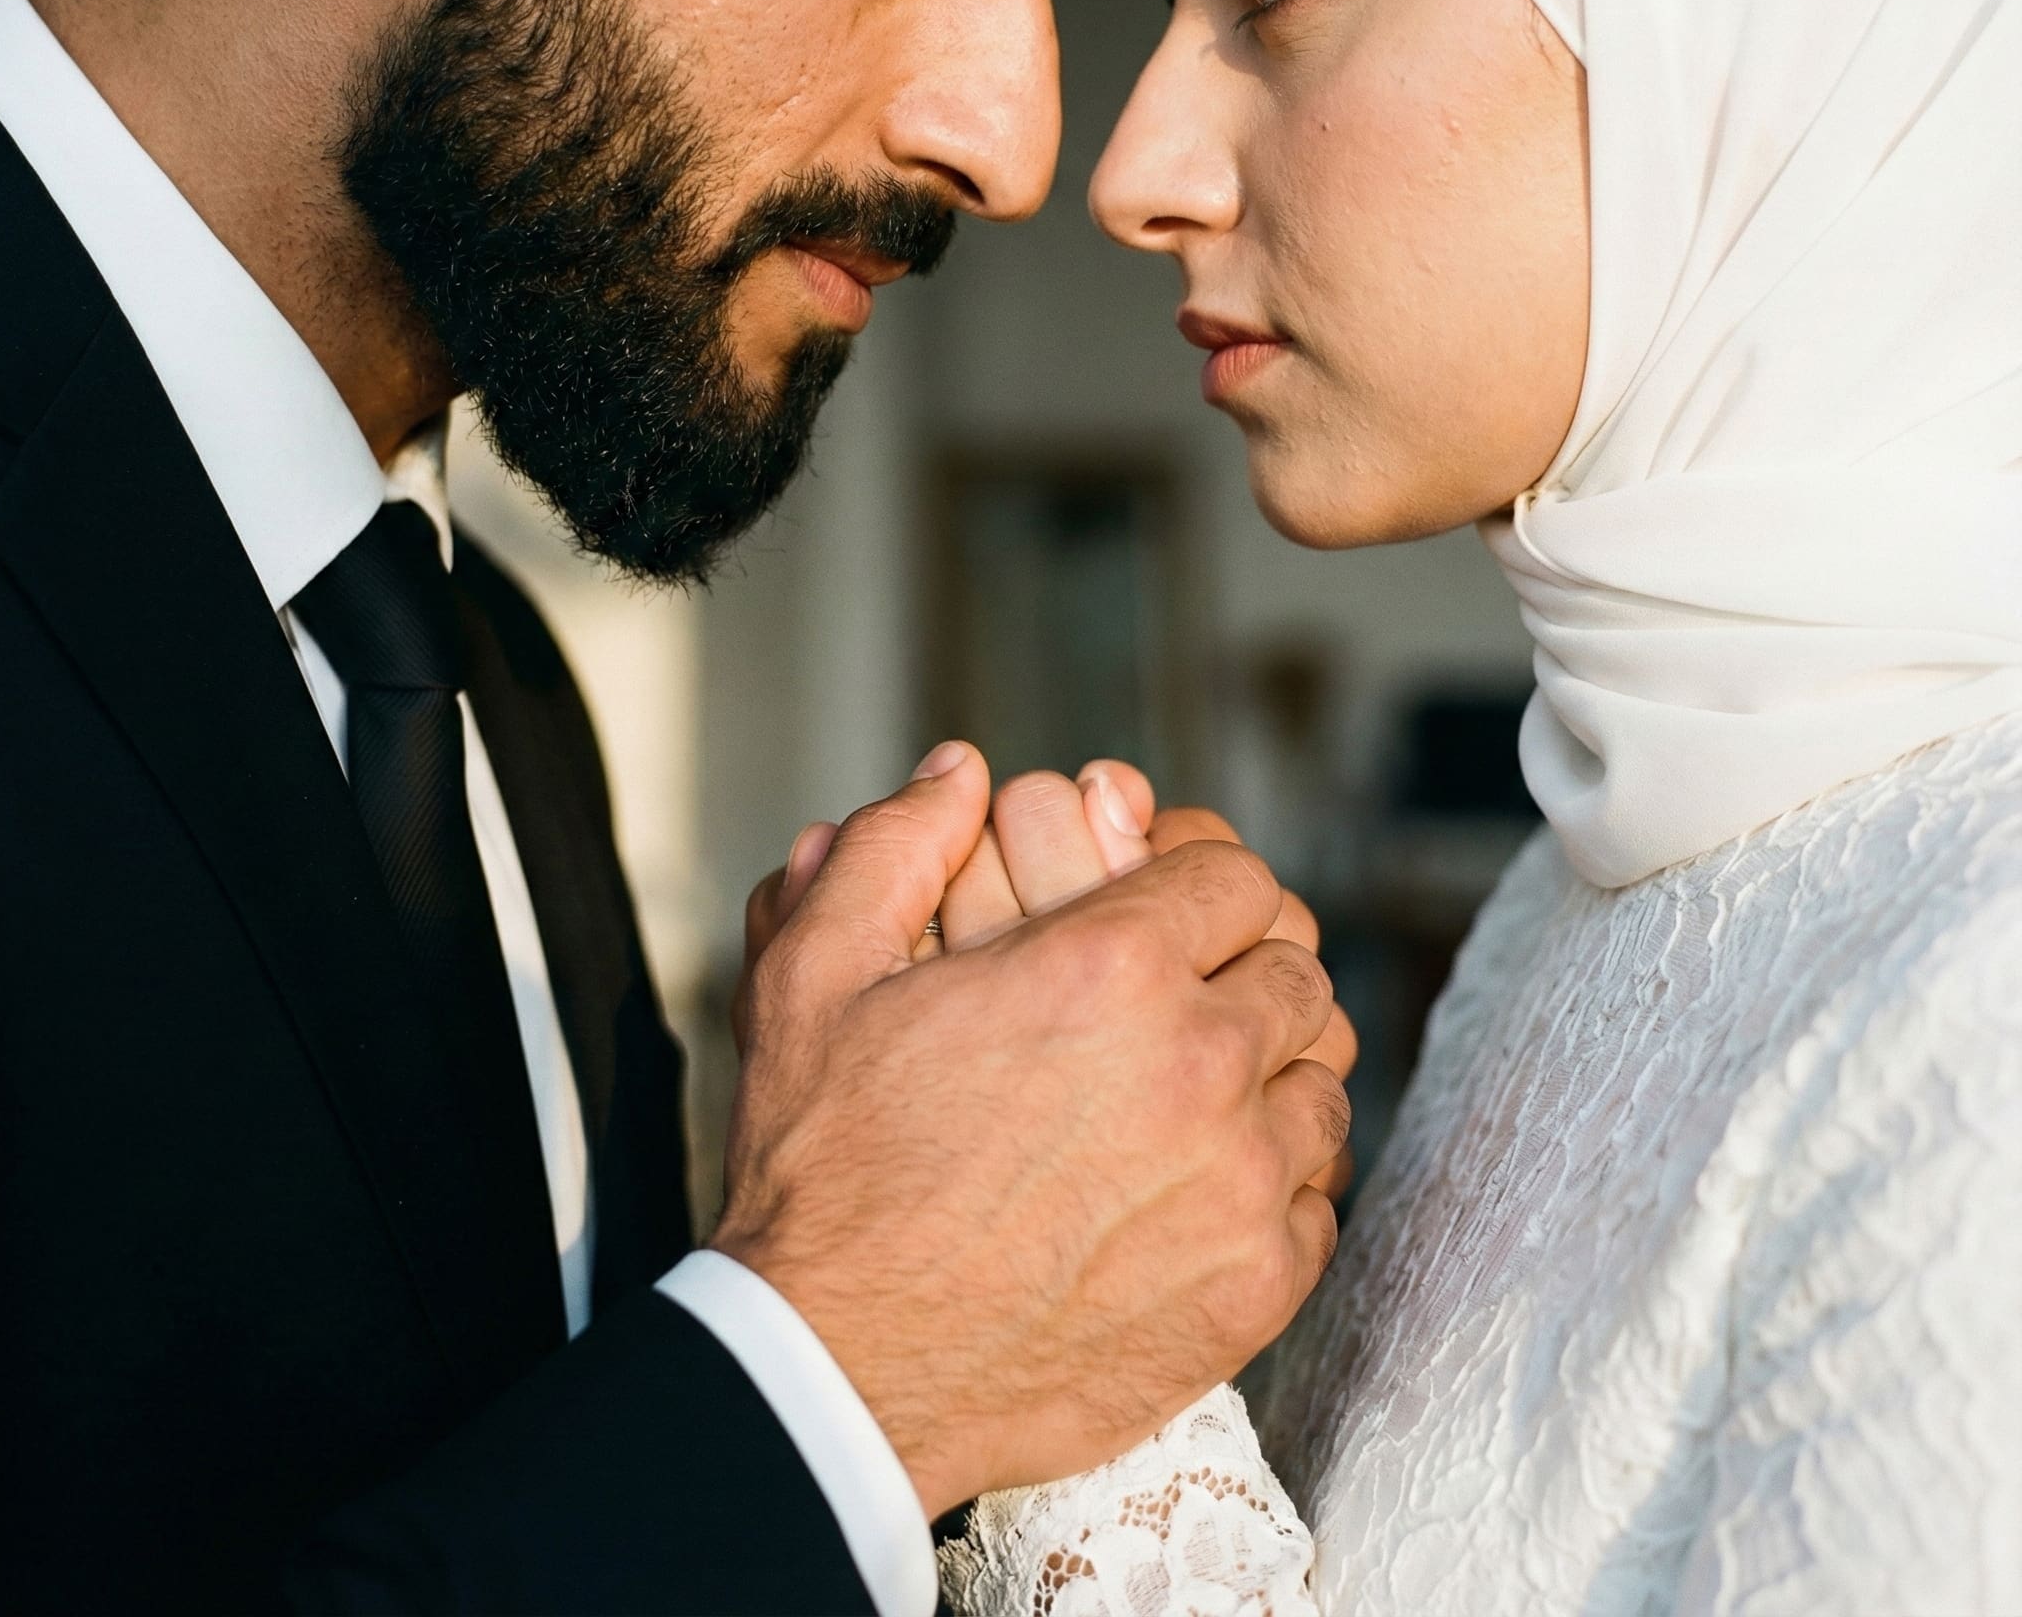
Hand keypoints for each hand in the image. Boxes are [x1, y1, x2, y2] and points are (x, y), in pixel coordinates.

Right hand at [712, 741, 1348, 1517]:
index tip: (1162, 916)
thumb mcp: (814, 974)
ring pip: (1323, 1084)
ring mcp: (1240, 1186)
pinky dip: (1279, 1183)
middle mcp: (1198, 1066)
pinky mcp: (1252, 1292)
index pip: (1239, 879)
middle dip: (1240, 969)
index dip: (1198, 884)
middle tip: (1173, 1001)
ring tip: (1191, 1092)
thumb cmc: (825, 1171)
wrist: (835, 1368)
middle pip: (1295, 973)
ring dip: (1270, 1073)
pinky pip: (1321, 1200)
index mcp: (1109, 967)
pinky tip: (1202, 1186)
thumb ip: (894, 846)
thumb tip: (960, 771)